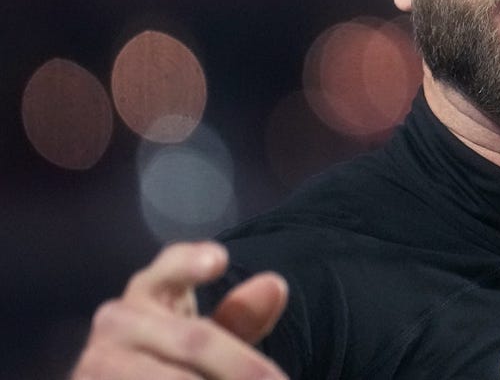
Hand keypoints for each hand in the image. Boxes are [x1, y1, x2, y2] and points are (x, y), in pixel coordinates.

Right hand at [71, 241, 288, 379]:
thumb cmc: (168, 360)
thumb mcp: (201, 338)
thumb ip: (238, 318)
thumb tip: (275, 285)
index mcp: (149, 292)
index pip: (168, 269)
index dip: (191, 264)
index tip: (219, 260)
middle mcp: (117, 321)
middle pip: (196, 339)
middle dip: (244, 368)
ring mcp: (96, 365)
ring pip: (174, 377)